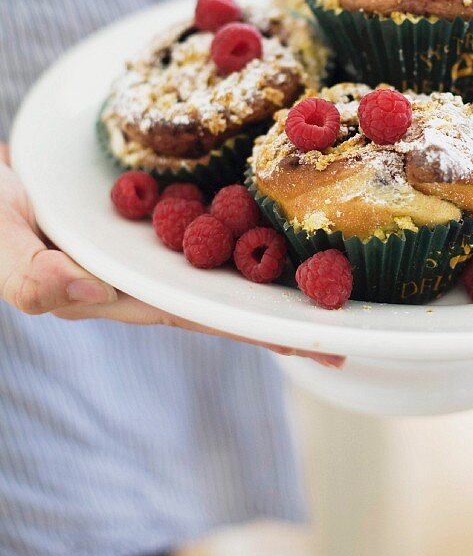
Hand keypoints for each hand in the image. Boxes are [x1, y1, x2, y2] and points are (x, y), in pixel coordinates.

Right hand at [0, 145, 342, 366]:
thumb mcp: (4, 245)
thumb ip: (37, 276)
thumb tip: (99, 291)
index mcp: (123, 293)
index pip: (203, 315)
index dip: (256, 330)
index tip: (312, 342)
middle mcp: (150, 276)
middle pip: (231, 297)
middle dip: (287, 313)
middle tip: (355, 323)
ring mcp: (159, 246)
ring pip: (230, 261)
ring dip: (282, 271)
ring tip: (342, 280)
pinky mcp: (162, 213)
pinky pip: (214, 221)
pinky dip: (252, 225)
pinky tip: (291, 224)